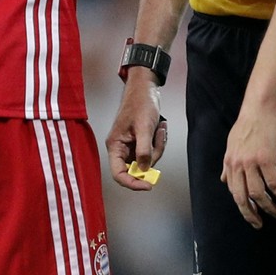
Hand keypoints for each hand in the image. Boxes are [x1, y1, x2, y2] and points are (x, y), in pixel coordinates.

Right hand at [106, 69, 169, 190]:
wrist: (145, 89)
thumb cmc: (140, 103)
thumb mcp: (144, 127)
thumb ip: (143, 150)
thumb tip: (144, 170)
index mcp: (115, 146)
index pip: (119, 174)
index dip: (133, 183)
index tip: (148, 185)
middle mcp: (121, 148)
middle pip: (136, 169)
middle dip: (152, 159)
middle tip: (158, 141)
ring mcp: (131, 146)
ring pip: (147, 161)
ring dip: (157, 148)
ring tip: (160, 130)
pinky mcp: (140, 142)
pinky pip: (151, 152)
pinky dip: (158, 143)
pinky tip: (160, 129)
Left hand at [220, 104, 275, 228]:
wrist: (258, 108)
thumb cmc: (247, 125)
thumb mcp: (232, 144)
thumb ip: (228, 164)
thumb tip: (223, 180)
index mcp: (229, 162)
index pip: (233, 191)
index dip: (242, 206)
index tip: (251, 215)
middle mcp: (237, 164)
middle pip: (241, 197)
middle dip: (251, 214)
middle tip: (260, 224)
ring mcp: (251, 162)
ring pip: (258, 194)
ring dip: (269, 207)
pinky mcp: (266, 159)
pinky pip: (274, 183)